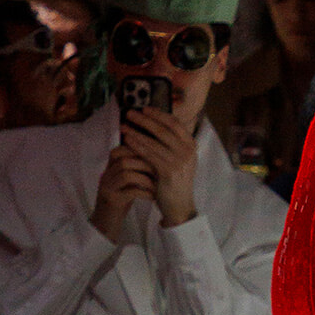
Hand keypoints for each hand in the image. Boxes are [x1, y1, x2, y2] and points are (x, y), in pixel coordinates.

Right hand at [91, 145, 156, 242]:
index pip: (123, 148)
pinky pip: (129, 192)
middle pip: (124, 159)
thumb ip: (136, 166)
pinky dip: (144, 193)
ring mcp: (107, 187)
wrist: (107, 222)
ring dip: (146, 178)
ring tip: (157, 185)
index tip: (158, 157)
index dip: (141, 150)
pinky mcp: (112, 200)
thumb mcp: (128, 180)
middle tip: (161, 170)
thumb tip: (158, 152)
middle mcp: (106, 174)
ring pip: (126, 173)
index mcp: (110, 166)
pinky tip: (153, 197)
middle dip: (145, 164)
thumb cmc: (122, 198)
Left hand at [121, 107, 198, 227]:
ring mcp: (180, 161)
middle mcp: (188, 151)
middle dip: (144, 120)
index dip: (159, 114)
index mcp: (191, 145)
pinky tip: (127, 141)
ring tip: (123, 126)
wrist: (179, 205)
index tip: (144, 108)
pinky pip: (149, 154)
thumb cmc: (174, 181)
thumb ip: (169, 143)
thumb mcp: (177, 159)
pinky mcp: (169, 171)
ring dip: (136, 132)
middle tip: (130, 113)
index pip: (175, 123)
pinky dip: (137, 145)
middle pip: (163, 129)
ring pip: (153, 141)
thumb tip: (151, 123)